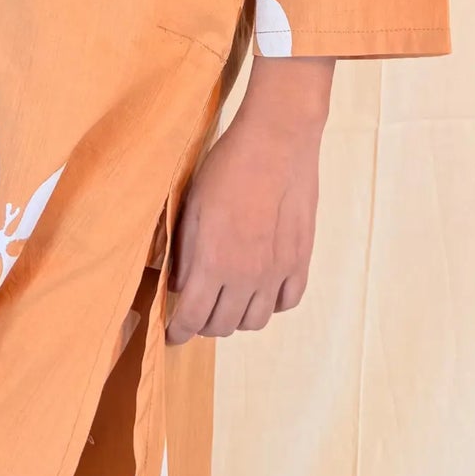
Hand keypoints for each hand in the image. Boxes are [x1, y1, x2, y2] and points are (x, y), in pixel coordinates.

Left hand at [164, 56, 333, 345]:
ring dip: (236, 318)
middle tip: (196, 312)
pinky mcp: (301, 258)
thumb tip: (179, 285)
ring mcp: (278, 270)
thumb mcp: (191, 206)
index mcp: (214, 263)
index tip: (173, 334)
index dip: (179, 332)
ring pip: (255, 320)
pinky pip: (287, 301)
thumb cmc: (228, 166)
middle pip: (223, 325)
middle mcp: (247, 275)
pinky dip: (271, 305)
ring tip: (227, 301)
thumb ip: (184, 252)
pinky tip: (260, 289)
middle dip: (204, 325)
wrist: (277, 140)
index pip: (193, 317)